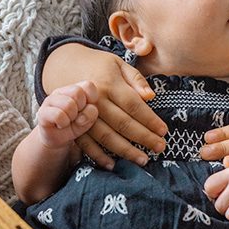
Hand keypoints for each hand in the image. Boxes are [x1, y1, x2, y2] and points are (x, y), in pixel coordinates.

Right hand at [37, 81, 99, 148]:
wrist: (56, 139)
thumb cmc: (74, 125)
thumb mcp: (88, 120)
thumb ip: (91, 113)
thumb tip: (82, 116)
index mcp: (74, 89)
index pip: (88, 85)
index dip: (92, 99)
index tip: (86, 109)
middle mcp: (61, 92)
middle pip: (77, 92)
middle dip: (81, 108)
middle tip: (75, 117)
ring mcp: (49, 101)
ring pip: (68, 104)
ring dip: (72, 117)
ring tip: (68, 121)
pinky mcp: (42, 113)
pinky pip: (58, 115)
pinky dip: (63, 123)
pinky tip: (60, 125)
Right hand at [42, 43, 164, 167]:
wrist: (64, 66)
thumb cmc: (99, 65)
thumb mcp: (119, 64)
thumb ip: (136, 79)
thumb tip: (150, 96)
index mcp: (109, 83)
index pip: (133, 105)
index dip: (150, 120)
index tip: (164, 131)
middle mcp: (96, 100)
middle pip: (122, 123)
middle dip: (143, 137)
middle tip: (160, 147)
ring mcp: (82, 114)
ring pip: (106, 136)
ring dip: (125, 150)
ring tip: (142, 160)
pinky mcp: (73, 124)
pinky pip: (86, 143)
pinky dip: (98, 156)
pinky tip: (112, 165)